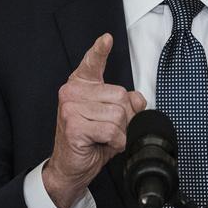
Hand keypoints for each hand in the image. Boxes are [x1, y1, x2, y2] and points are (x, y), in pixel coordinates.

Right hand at [43, 33, 146, 207]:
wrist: (70, 168)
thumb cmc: (89, 142)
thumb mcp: (111, 119)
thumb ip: (125, 103)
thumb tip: (138, 99)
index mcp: (81, 85)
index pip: (92, 63)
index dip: (100, 50)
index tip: (107, 39)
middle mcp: (72, 92)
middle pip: (120, 96)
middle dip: (124, 119)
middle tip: (109, 131)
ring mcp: (70, 107)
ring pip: (117, 115)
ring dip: (119, 133)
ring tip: (102, 139)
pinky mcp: (73, 125)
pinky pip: (111, 130)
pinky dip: (114, 142)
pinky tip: (101, 145)